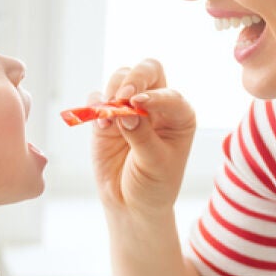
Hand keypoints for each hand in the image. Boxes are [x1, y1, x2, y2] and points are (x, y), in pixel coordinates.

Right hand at [90, 59, 196, 215]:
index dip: (154, 95)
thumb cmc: (153, 185)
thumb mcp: (155, 164)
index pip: (170, 94)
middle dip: (135, 78)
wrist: (131, 205)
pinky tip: (101, 125)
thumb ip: (142, 135)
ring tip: (109, 114)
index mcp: (179, 115)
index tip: (138, 104)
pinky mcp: (107, 116)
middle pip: (148, 71)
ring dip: (113, 91)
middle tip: (122, 97)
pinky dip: (96, 104)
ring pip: (121, 78)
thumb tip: (126, 111)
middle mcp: (157, 105)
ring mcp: (130, 108)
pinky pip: (98, 97)